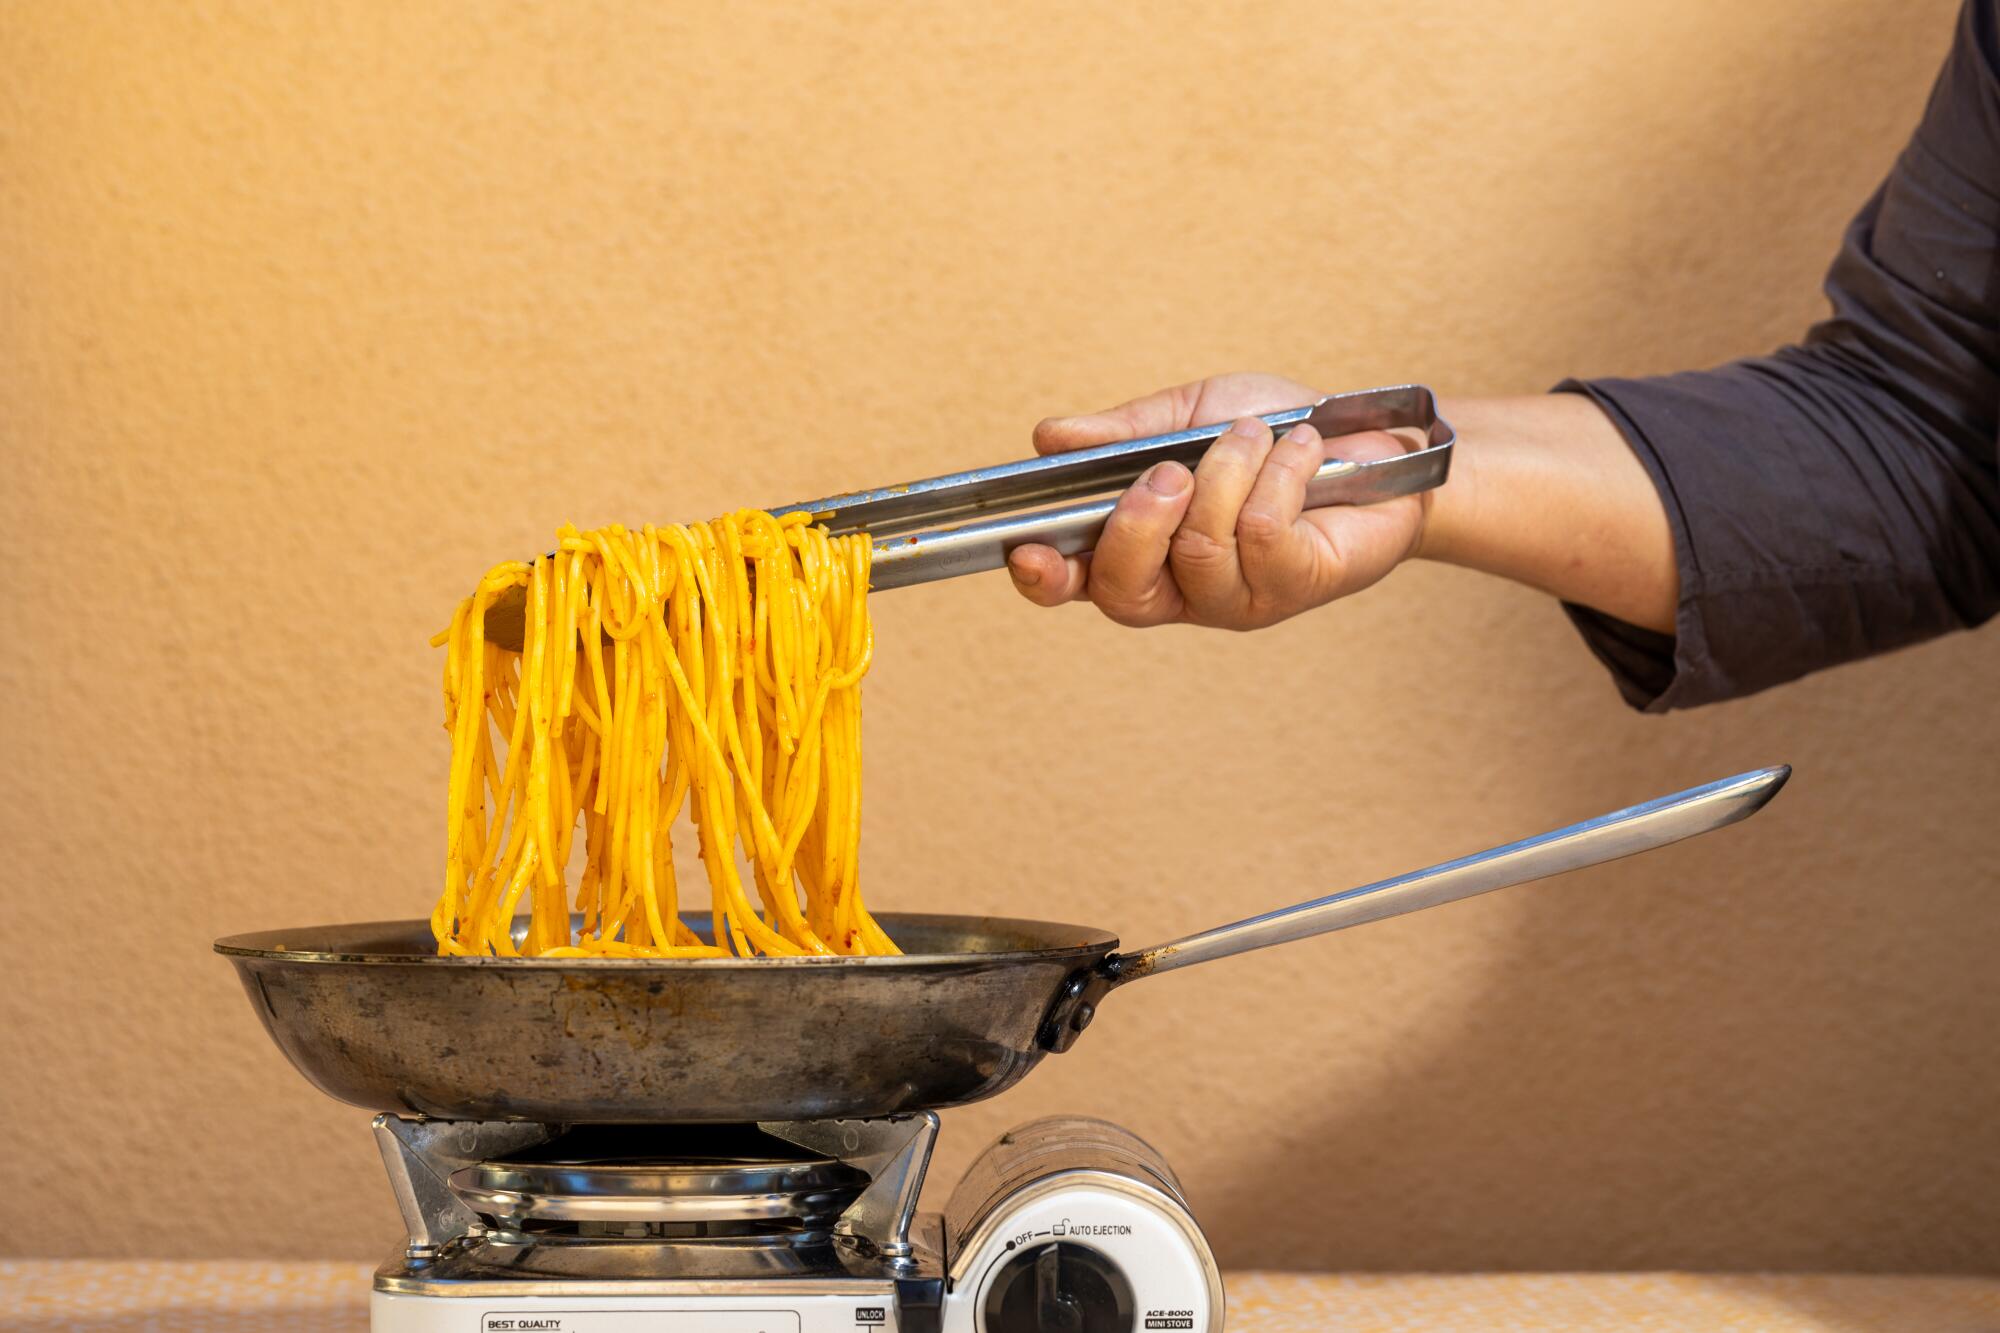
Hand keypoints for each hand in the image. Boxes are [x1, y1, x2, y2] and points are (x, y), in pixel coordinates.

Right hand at [1007, 373, 1425, 628]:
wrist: (1377, 441)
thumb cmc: (1277, 433)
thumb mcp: (1191, 416)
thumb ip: (1124, 434)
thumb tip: (1049, 436)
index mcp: (1146, 550)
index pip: (1080, 583)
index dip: (1047, 578)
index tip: (1029, 550)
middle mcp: (1185, 588)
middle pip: (1125, 592)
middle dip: (1137, 523)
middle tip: (1169, 470)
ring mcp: (1239, 596)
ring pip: (1199, 551)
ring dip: (1224, 475)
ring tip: (1254, 434)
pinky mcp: (1294, 586)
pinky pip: (1262, 534)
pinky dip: (1277, 474)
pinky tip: (1301, 447)